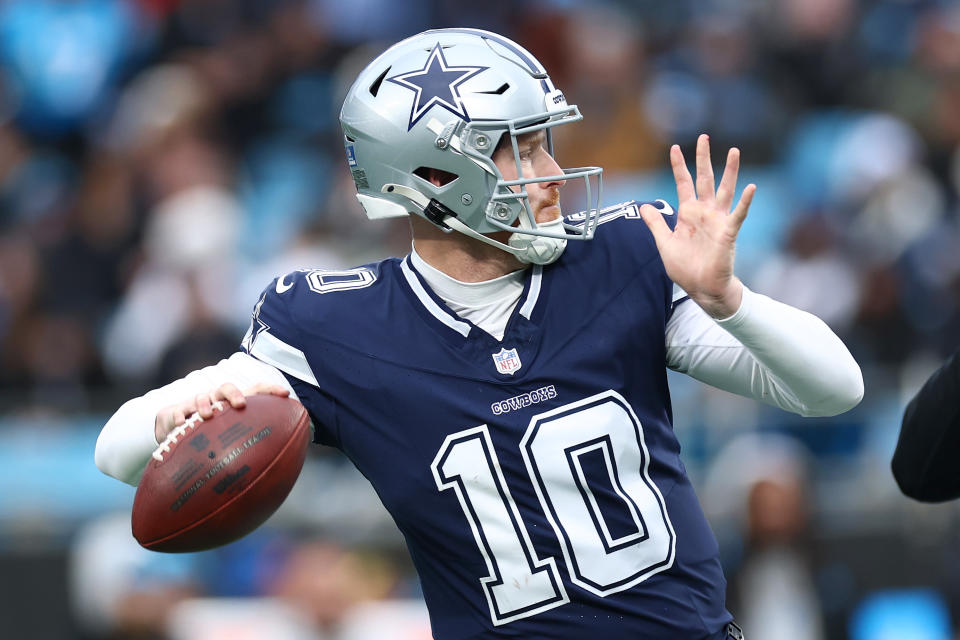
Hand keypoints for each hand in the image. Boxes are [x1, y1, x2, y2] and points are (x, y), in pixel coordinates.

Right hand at [154, 382, 289, 442]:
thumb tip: (273, 470)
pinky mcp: (176, 412)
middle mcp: (215, 400)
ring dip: (205, 404)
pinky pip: (177, 412)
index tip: (285, 394)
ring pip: (201, 397)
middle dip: (234, 394)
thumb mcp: (227, 437)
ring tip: (207, 415)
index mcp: (231, 404)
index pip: (253, 390)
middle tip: (240, 405)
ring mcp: (194, 405)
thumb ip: (247, 446)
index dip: (270, 390)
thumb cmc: (207, 434)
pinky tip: (181, 424)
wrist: (172, 430)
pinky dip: (179, 417)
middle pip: (226, 388)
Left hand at [639, 134, 756, 318]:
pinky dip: (745, 201)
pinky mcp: (728, 232)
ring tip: (733, 151)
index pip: (683, 183)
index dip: (679, 166)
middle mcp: (704, 212)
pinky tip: (751, 187)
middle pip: (704, 179)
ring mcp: (717, 220)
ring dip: (730, 171)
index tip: (674, 148)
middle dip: (703, 158)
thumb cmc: (685, 268)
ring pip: (724, 190)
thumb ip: (655, 224)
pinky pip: (738, 214)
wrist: (701, 288)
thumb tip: (645, 206)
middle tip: (703, 137)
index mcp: (688, 213)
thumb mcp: (664, 243)